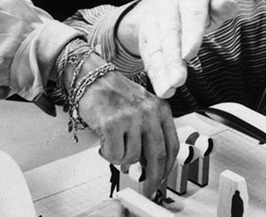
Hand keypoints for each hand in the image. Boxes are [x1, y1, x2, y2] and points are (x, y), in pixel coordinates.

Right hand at [72, 53, 178, 198]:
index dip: (168, 167)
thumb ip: (149, 133)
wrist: (92, 78)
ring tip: (114, 143)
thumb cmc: (115, 95)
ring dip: (121, 158)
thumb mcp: (142, 109)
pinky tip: (105, 142)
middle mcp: (149, 112)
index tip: (163, 179)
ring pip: (133, 157)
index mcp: (161, 108)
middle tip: (147, 188)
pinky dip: (108, 154)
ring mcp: (131, 118)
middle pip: (157, 156)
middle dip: (152, 178)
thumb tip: (149, 165)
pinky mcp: (112, 123)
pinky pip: (115, 155)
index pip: (172, 144)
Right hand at [118, 0, 237, 97]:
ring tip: (168, 90)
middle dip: (173, 59)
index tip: (190, 55)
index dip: (191, 35)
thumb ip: (223, 3)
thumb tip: (227, 7)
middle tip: (178, 80)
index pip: (192, 15)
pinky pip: (148, 57)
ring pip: (156, 48)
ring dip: (162, 71)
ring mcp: (153, 21)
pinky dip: (155, 75)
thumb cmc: (200, 5)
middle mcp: (168, 5)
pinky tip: (162, 89)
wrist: (167, 1)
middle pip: (170, 34)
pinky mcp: (145, 37)